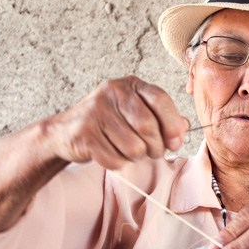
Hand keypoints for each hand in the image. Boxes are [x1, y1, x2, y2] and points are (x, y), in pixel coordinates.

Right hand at [43, 76, 188, 168]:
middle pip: (148, 127)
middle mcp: (112, 92)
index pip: (160, 99)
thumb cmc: (109, 123)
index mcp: (130, 85)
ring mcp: (95, 112)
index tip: (175, 141)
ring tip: (128, 151)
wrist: (65, 132)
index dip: (172, 124)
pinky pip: (115, 159)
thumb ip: (163, 118)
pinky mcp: (84, 134)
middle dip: (155, 147)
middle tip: (151, 152)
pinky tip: (111, 154)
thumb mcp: (136, 113)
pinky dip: (118, 163)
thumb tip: (183, 127)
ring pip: (133, 147)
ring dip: (136, 157)